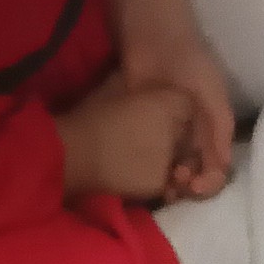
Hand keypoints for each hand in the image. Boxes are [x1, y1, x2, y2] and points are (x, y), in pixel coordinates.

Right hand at [55, 76, 195, 207]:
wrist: (74, 153)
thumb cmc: (92, 115)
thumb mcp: (118, 85)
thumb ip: (141, 83)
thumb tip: (145, 80)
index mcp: (168, 101)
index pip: (188, 106)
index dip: (176, 111)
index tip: (161, 114)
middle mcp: (176, 129)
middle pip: (187, 134)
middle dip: (176, 136)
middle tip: (150, 138)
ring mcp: (170, 158)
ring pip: (179, 160)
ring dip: (169, 160)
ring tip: (143, 158)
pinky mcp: (160, 183)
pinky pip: (167, 181)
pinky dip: (157, 179)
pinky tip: (138, 174)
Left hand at [123, 33, 234, 199]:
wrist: (153, 36)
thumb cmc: (188, 58)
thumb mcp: (212, 89)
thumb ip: (221, 123)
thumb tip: (224, 164)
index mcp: (210, 122)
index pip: (216, 162)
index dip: (211, 179)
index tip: (198, 186)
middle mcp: (191, 130)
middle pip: (195, 169)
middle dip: (191, 184)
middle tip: (178, 184)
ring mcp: (168, 130)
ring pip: (174, 166)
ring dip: (172, 181)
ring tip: (164, 183)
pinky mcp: (146, 126)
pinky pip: (153, 154)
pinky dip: (153, 169)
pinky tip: (149, 177)